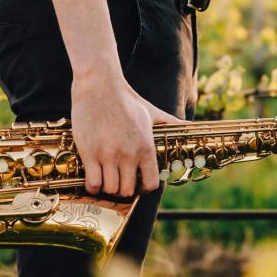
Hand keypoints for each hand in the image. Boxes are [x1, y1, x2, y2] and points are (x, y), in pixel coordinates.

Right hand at [72, 71, 181, 196]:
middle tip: (116, 180)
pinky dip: (92, 185)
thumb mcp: (151, 112)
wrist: (100, 85)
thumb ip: (169, 123)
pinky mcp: (90, 153)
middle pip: (128, 190)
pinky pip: (92, 183)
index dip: (143, 187)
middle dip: (123, 189)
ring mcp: (109, 155)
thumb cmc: (125, 99)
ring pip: (110, 189)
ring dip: (107, 187)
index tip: (136, 182)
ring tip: (103, 178)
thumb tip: (187, 126)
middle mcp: (129, 154)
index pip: (151, 184)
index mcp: (146, 147)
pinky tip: (92, 176)